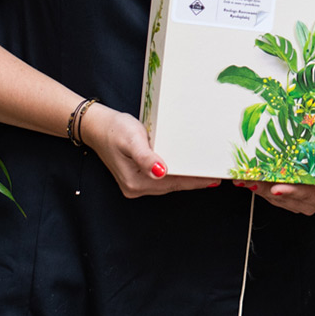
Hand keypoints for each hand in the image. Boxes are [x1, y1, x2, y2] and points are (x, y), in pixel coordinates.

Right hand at [81, 104, 219, 196]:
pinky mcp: (138, 177)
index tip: (213, 178)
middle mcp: (136, 188)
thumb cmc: (114, 129)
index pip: (173, 183)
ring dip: (187, 179)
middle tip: (217, 176)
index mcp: (136, 182)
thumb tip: (161, 172)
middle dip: (194, 181)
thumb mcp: (131, 139)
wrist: (97, 127)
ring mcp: (136, 185)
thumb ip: (146, 157)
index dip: (194, 181)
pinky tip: (187, 170)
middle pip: (172, 186)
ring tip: (207, 174)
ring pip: (169, 184)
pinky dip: (177, 175)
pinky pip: (163, 179)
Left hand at [234, 146, 314, 215]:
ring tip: (244, 176)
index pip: (306, 194)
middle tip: (252, 179)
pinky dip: (257, 185)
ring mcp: (297, 202)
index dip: (291, 191)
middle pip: (286, 196)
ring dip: (258, 186)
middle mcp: (311, 203)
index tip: (277, 188)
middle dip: (267, 187)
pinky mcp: (285, 198)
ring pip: (273, 197)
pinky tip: (246, 178)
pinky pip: (268, 194)